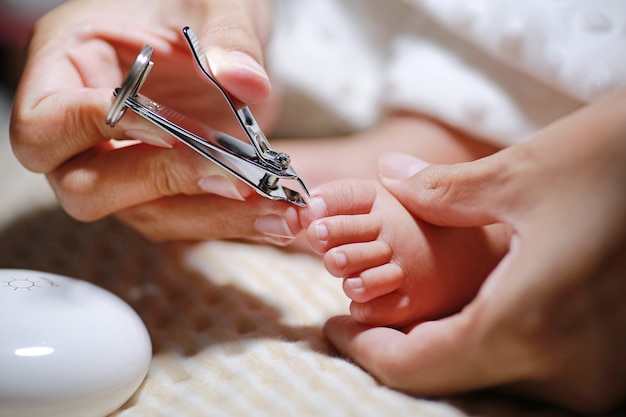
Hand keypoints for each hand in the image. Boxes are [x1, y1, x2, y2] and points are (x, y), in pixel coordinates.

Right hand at [10, 0, 301, 242]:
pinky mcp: (168, 187)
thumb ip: (229, 35)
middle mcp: (87, 131)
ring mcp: (127, 164)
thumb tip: (246, 81)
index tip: (167, 125)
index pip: (45, 124)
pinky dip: (232, 220)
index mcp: (68, 67)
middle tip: (234, 180)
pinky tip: (277, 215)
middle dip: (163, 185)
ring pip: (146, 215)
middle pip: (86, 189)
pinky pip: (187, 219)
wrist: (226, 32)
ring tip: (276, 211)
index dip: (94, 130)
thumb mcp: (218, 2)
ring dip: (212, 217)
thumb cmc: (202, 3)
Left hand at [324, 88, 625, 411]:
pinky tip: (466, 313)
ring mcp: (598, 376)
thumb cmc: (619, 161)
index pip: (420, 367)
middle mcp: (569, 369)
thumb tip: (386, 179)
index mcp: (530, 323)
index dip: (368, 352)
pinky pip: (530, 369)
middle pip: (452, 377)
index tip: (334, 327)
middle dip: (399, 349)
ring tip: (404, 311)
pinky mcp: (612, 366)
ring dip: (443, 349)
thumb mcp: (522, 173)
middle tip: (360, 315)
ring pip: (491, 377)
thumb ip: (440, 190)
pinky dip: (487, 346)